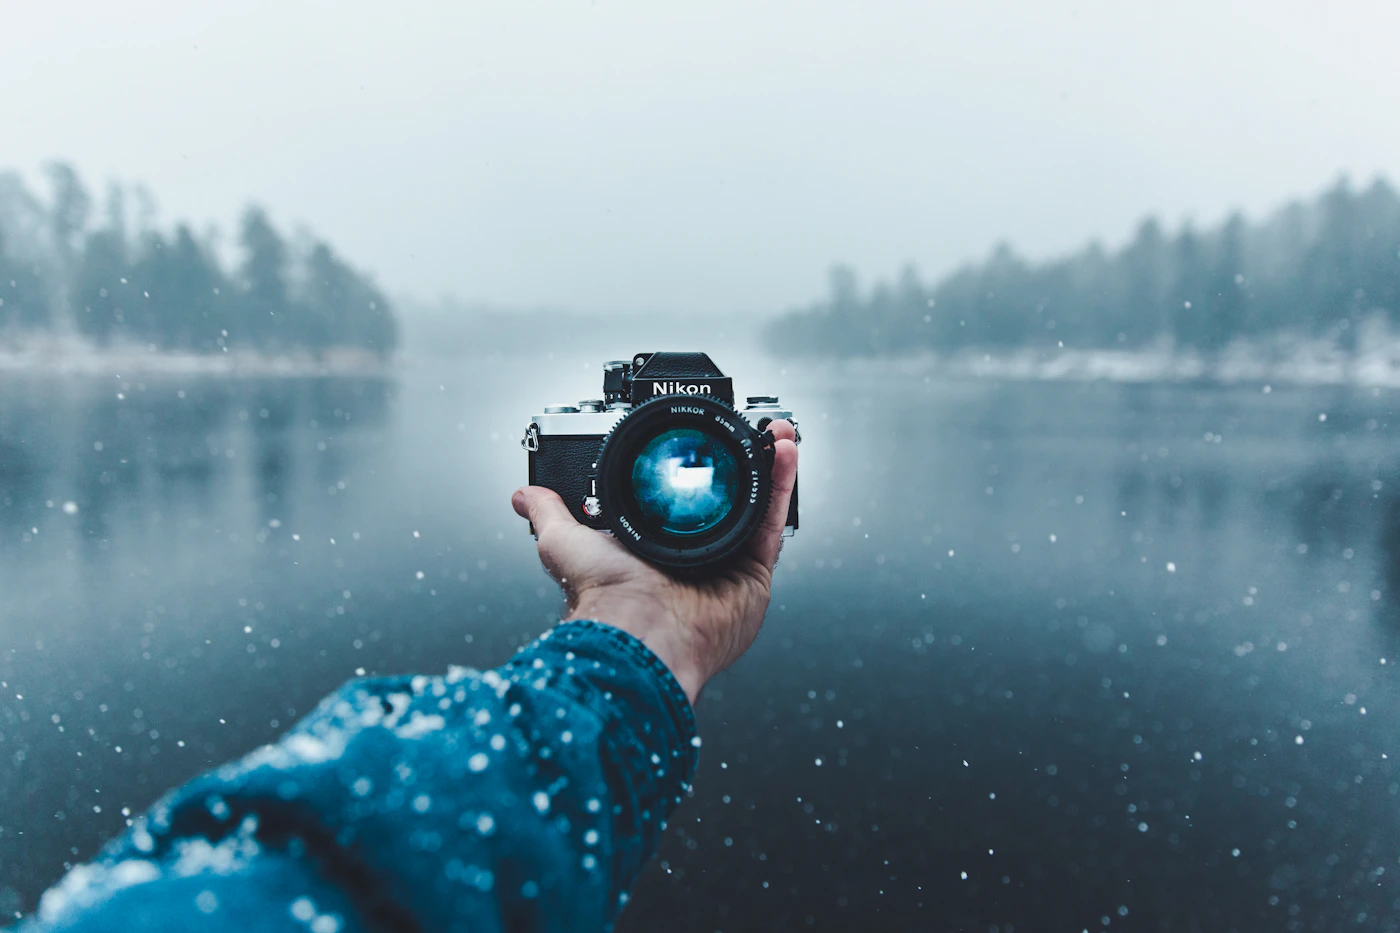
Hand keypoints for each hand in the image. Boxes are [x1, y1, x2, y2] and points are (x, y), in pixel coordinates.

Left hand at [511, 420, 798, 704]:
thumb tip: (524, 495)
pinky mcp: (753, 574)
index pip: (679, 504)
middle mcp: (691, 560)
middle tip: (745, 432)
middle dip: (738, 465)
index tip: (700, 440)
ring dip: (767, 467)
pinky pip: (772, 523)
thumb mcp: (564, 542)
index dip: (694, 472)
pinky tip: (784, 453)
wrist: (640, 632)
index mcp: (650, 553)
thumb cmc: (605, 599)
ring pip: (753, 506)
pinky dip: (781, 486)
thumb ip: (550, 513)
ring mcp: (725, 566)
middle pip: (724, 501)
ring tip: (774, 433)